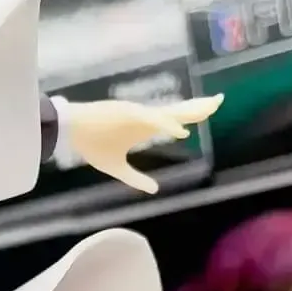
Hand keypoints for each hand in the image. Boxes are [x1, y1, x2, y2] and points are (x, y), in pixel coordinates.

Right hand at [65, 95, 222, 194]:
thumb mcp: (116, 168)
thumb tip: (155, 189)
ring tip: (210, 107)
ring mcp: (138, 115)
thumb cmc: (91, 144)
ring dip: (189, 111)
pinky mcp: (127, 115)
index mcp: (145, 127)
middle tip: (220, 100)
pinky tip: (181, 131)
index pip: (175, 118)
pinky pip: (151, 120)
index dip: (192, 115)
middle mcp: (146, 118)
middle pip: (178, 110)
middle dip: (199, 106)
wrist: (71, 129)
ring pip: (170, 112)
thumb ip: (136, 178)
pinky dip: (166, 125)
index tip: (209, 110)